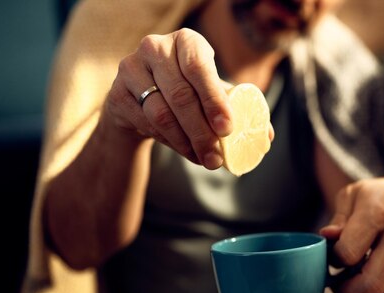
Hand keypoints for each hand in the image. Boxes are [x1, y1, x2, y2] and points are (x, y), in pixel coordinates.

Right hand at [102, 29, 233, 168]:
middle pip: (181, 96)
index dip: (214, 101)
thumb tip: (267, 136)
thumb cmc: (187, 92)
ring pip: (161, 114)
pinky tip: (185, 151)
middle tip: (217, 158)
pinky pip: (146, 124)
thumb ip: (240, 108)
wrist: (140, 99)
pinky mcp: (116, 93)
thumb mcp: (212, 93)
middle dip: (202, 132)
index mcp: (186, 41)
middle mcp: (155, 48)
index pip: (200, 68)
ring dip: (186, 142)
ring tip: (204, 160)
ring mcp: (131, 69)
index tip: (227, 130)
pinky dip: (169, 142)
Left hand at [320, 174, 383, 292]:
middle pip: (370, 283)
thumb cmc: (377, 197)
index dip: (333, 259)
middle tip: (335, 280)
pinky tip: (365, 282)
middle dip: (345, 290)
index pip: (349, 253)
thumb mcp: (353, 195)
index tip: (332, 253)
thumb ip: (338, 219)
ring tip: (350, 282)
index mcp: (377, 214)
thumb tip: (326, 237)